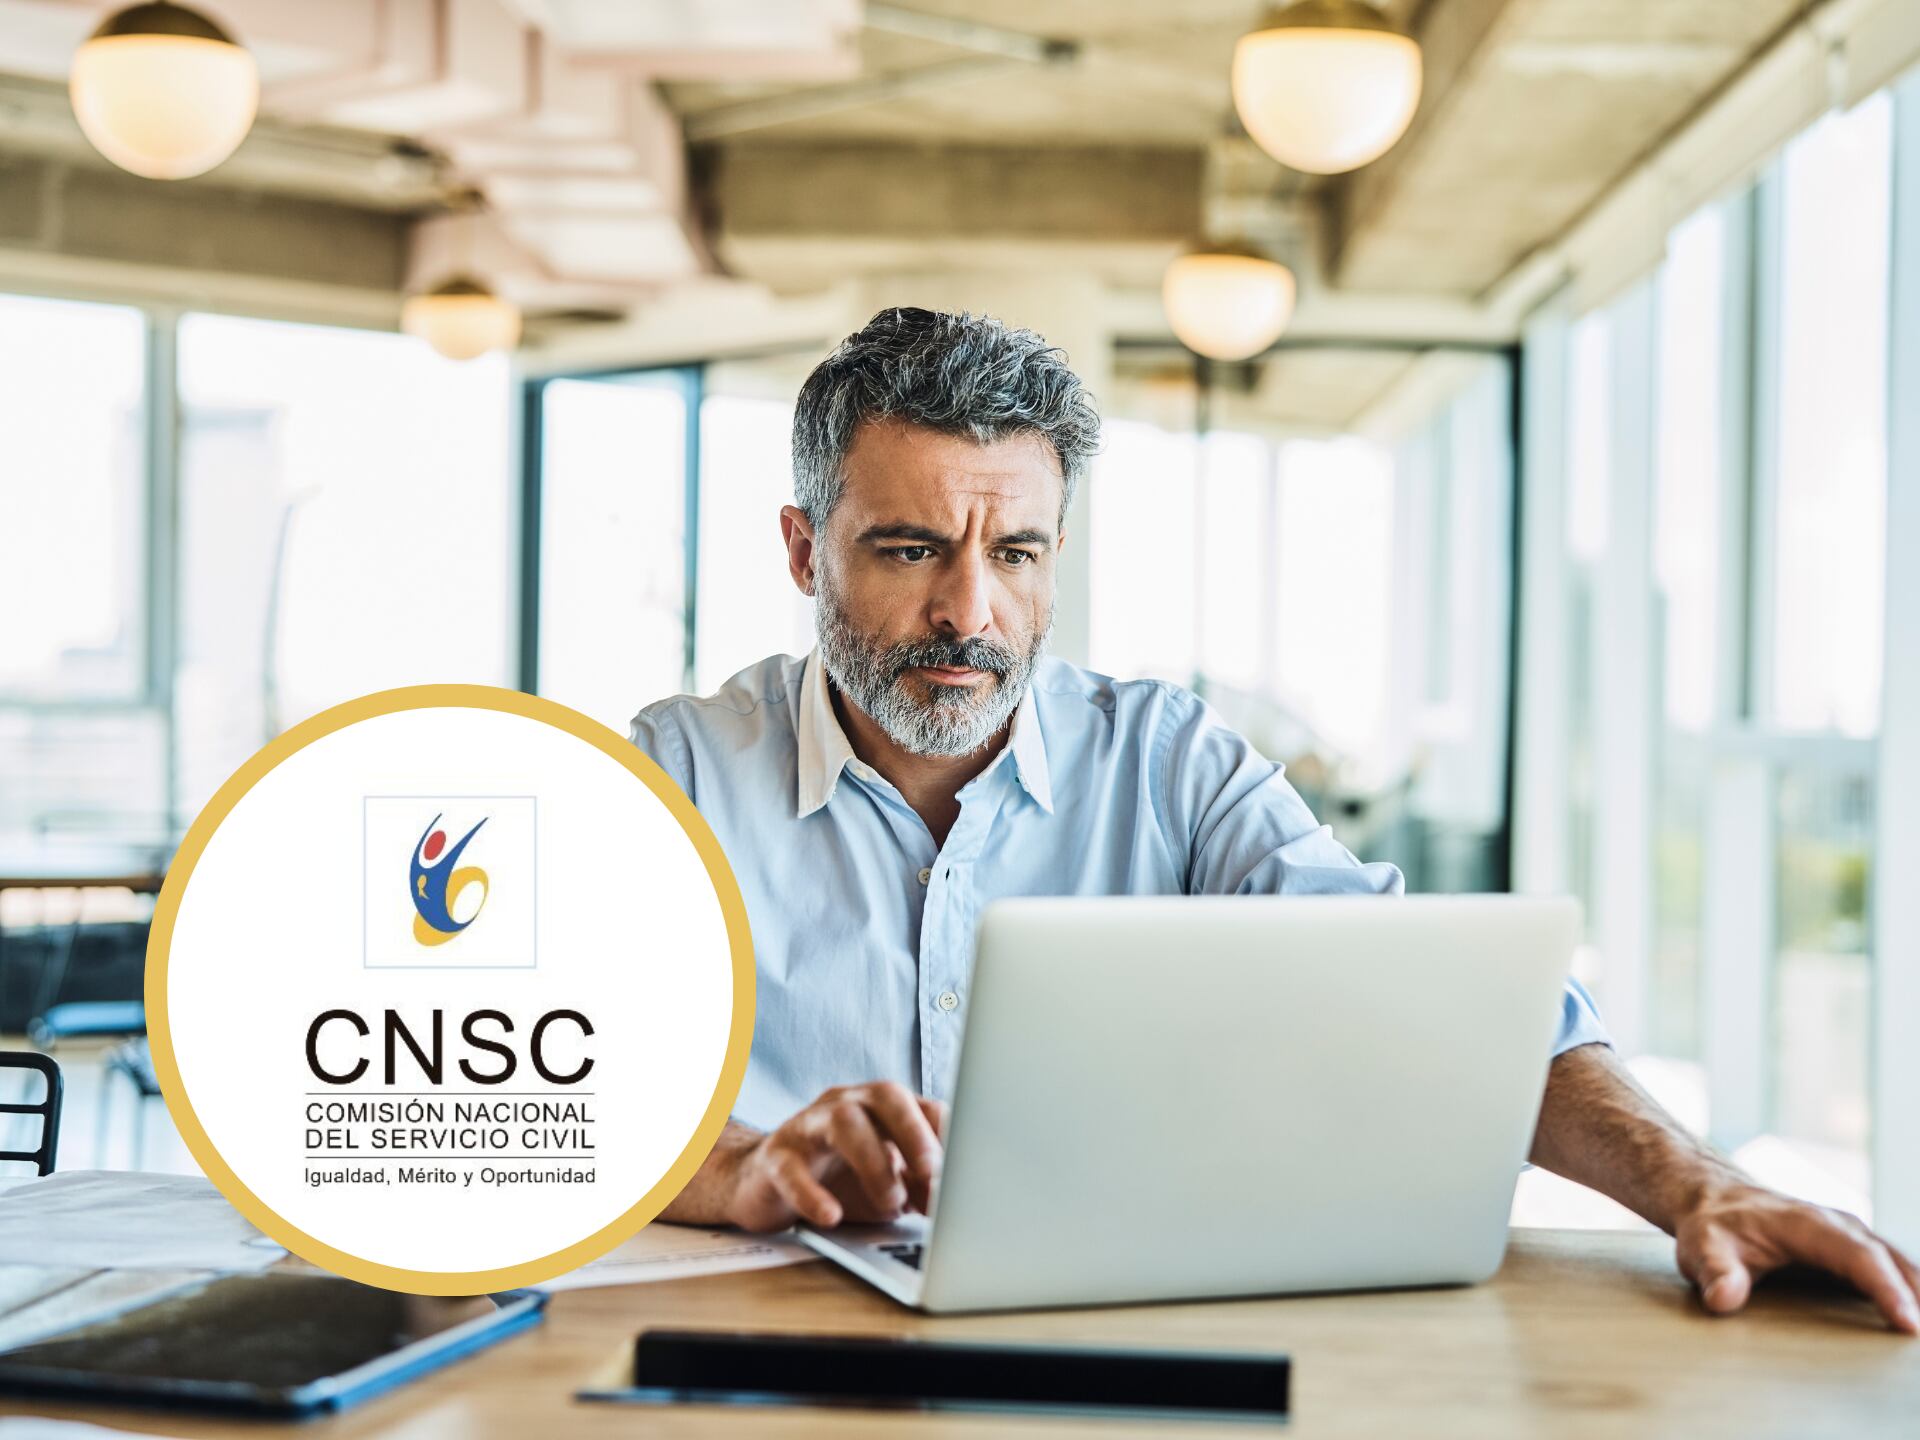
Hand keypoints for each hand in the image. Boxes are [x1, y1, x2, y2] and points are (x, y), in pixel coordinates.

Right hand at [723, 1081, 946, 1231]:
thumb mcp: (887, 1183)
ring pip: (842, 1121)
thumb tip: (954, 1203)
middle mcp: (848, 1104)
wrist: (765, 1187)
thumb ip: (919, 1186)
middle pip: (886, 1094)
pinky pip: (791, 1168)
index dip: (947, 1137)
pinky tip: (830, 1215)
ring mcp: (809, 1126)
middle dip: (914, 1130)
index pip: (924, 1105)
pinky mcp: (775, 1158)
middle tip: (932, 1171)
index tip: (964, 1172)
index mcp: (882, 1109)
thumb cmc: (837, 1180)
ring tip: (889, 1203)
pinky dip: (812, 1193)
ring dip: (873, 1162)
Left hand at [1675, 1181, 1919, 1333]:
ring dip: (1919, 1294)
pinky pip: (1893, 1271)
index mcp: (1809, 1224)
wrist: (1714, 1200)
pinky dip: (1911, 1293)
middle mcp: (1840, 1226)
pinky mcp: (1854, 1253)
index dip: (1885, 1288)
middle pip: (1891, 1261)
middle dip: (1916, 1297)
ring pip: (1900, 1265)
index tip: (1907, 1322)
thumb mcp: (1702, 1246)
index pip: (1858, 1256)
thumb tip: (1724, 1298)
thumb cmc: (1712, 1226)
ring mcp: (1851, 1238)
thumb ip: (1715, 1271)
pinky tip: (1915, 1320)